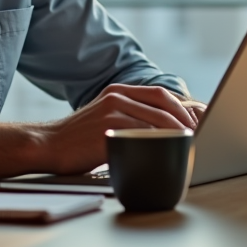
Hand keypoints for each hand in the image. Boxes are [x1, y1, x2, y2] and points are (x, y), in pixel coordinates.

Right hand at [39, 84, 205, 174]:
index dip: (182, 108)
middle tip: (198, 136)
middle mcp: (117, 97)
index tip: (195, 123)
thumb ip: (129, 117)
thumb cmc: (77, 139)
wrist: (47, 145)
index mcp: (117, 92)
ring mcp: (112, 113)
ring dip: (178, 134)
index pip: (160, 94)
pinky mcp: (108, 131)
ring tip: (189, 146)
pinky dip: (161, 145)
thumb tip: (162, 131)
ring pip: (157, 120)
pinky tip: (169, 154)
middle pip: (164, 104)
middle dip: (186, 120)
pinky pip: (143, 137)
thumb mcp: (104, 118)